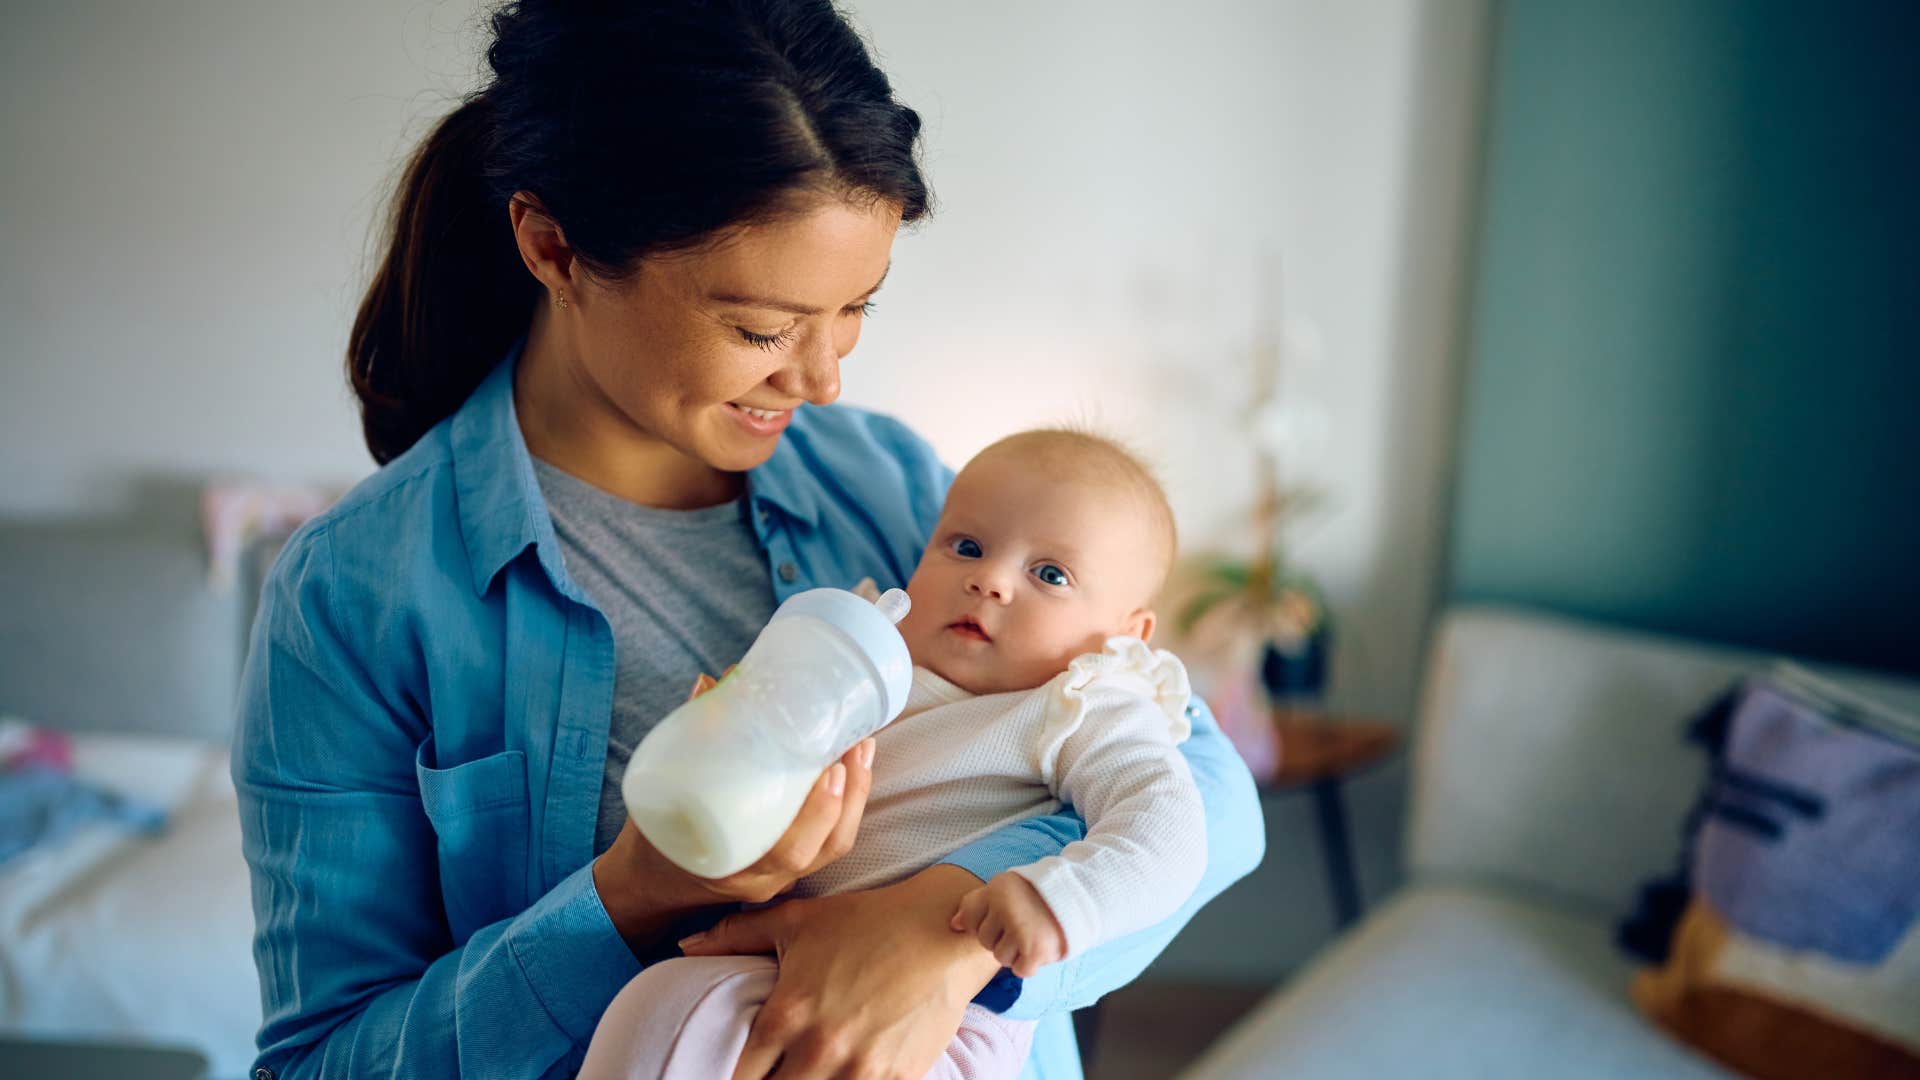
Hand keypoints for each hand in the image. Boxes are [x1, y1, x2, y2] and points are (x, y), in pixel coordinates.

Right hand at [593, 669, 876, 948]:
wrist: (648, 884)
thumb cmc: (653, 842)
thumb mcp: (659, 798)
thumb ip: (686, 742)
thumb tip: (709, 684)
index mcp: (730, 869)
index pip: (787, 852)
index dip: (816, 813)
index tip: (830, 768)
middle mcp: (764, 880)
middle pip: (825, 847)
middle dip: (849, 795)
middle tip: (855, 745)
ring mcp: (780, 878)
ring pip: (834, 845)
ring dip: (855, 796)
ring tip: (863, 748)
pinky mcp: (788, 867)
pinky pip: (828, 842)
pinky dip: (845, 804)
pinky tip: (852, 767)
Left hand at [679, 864, 1003, 1079]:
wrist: (943, 928)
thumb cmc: (867, 921)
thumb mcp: (797, 921)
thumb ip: (736, 934)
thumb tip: (685, 946)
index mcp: (786, 1014)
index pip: (739, 1076)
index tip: (747, 1074)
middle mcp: (819, 1048)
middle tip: (776, 1075)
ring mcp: (860, 1069)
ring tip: (809, 1076)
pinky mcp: (899, 1078)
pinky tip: (846, 1078)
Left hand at [951, 870, 1067, 976]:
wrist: (1081, 897)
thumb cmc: (1037, 895)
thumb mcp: (1005, 888)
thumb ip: (977, 903)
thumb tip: (954, 925)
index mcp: (997, 890)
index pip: (970, 917)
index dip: (985, 920)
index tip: (1003, 915)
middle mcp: (1006, 908)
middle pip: (985, 940)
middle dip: (1001, 937)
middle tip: (1022, 925)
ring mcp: (1020, 930)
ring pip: (1001, 957)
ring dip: (1015, 952)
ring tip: (1031, 935)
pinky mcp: (1035, 950)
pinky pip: (1020, 970)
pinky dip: (1029, 964)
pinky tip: (1038, 948)